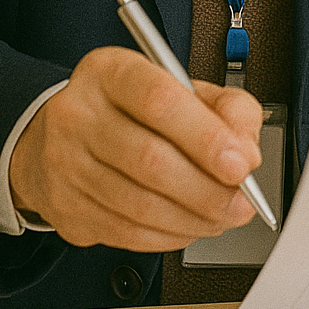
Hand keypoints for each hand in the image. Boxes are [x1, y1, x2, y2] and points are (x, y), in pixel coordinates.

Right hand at [8, 46, 263, 250]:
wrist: (61, 135)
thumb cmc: (133, 110)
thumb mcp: (186, 89)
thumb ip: (228, 110)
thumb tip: (246, 153)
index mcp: (112, 72)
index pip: (159, 100)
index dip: (206, 137)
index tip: (240, 164)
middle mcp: (79, 113)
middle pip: (149, 159)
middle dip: (208, 190)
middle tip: (240, 201)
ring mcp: (64, 163)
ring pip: (139, 204)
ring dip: (193, 219)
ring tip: (221, 216)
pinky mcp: (64, 206)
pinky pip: (125, 232)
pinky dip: (168, 236)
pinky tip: (188, 225)